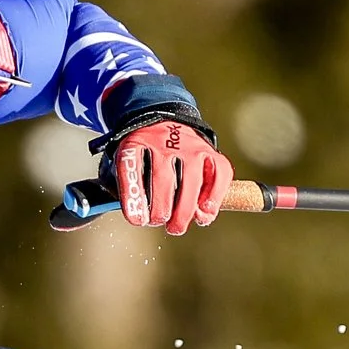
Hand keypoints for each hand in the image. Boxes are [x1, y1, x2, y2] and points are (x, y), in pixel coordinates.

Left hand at [115, 117, 233, 234]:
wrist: (168, 121)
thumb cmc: (147, 151)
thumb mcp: (130, 159)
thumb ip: (130, 184)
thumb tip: (136, 216)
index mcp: (137, 140)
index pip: (131, 167)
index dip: (133, 197)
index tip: (137, 220)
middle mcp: (165, 140)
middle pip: (163, 179)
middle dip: (160, 210)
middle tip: (158, 223)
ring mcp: (190, 145)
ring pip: (192, 180)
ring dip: (185, 210)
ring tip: (177, 227)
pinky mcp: (210, 151)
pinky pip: (219, 174)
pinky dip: (214, 196)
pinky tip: (204, 211)